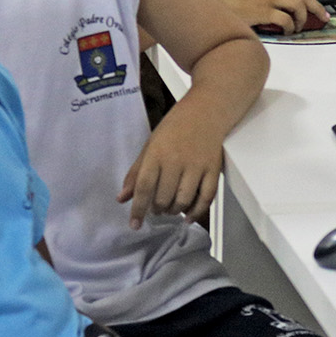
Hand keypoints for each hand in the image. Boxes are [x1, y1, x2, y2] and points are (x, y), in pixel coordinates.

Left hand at [119, 110, 223, 227]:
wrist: (205, 111)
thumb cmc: (174, 128)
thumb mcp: (149, 146)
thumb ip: (135, 173)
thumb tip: (122, 198)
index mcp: (156, 154)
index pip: (143, 187)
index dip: (137, 209)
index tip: (135, 225)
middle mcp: (175, 161)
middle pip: (163, 198)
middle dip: (158, 209)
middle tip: (156, 209)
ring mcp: (196, 166)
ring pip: (183, 201)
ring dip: (175, 211)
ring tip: (170, 209)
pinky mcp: (213, 170)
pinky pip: (206, 198)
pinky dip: (197, 211)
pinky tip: (189, 217)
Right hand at [214, 0, 327, 34]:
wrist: (213, 6)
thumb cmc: (228, 3)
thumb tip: (282, 7)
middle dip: (317, 7)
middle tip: (323, 17)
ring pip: (299, 6)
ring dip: (303, 19)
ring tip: (298, 27)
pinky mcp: (264, 11)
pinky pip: (287, 20)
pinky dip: (291, 27)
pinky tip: (286, 32)